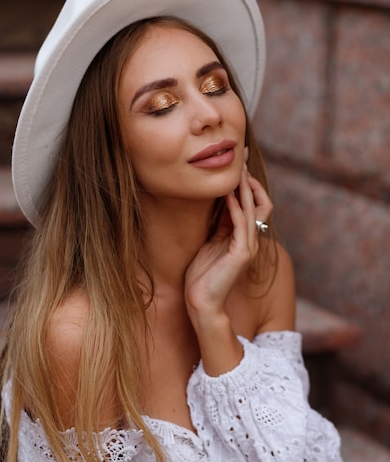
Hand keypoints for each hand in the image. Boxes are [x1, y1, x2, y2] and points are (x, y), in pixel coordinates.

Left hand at [185, 167, 272, 323]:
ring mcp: (248, 247)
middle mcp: (251, 240)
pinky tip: (227, 192)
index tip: (239, 163)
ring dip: (245, 188)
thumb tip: (221, 202)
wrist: (202, 303)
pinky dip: (236, 206)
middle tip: (242, 157)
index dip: (246, 184)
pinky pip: (241, 223)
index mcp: (243, 238)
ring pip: (253, 209)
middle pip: (260, 202)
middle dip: (250, 179)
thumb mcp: (210, 243)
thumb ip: (220, 225)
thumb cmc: (201, 277)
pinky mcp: (242, 253)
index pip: (252, 204)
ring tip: (237, 169)